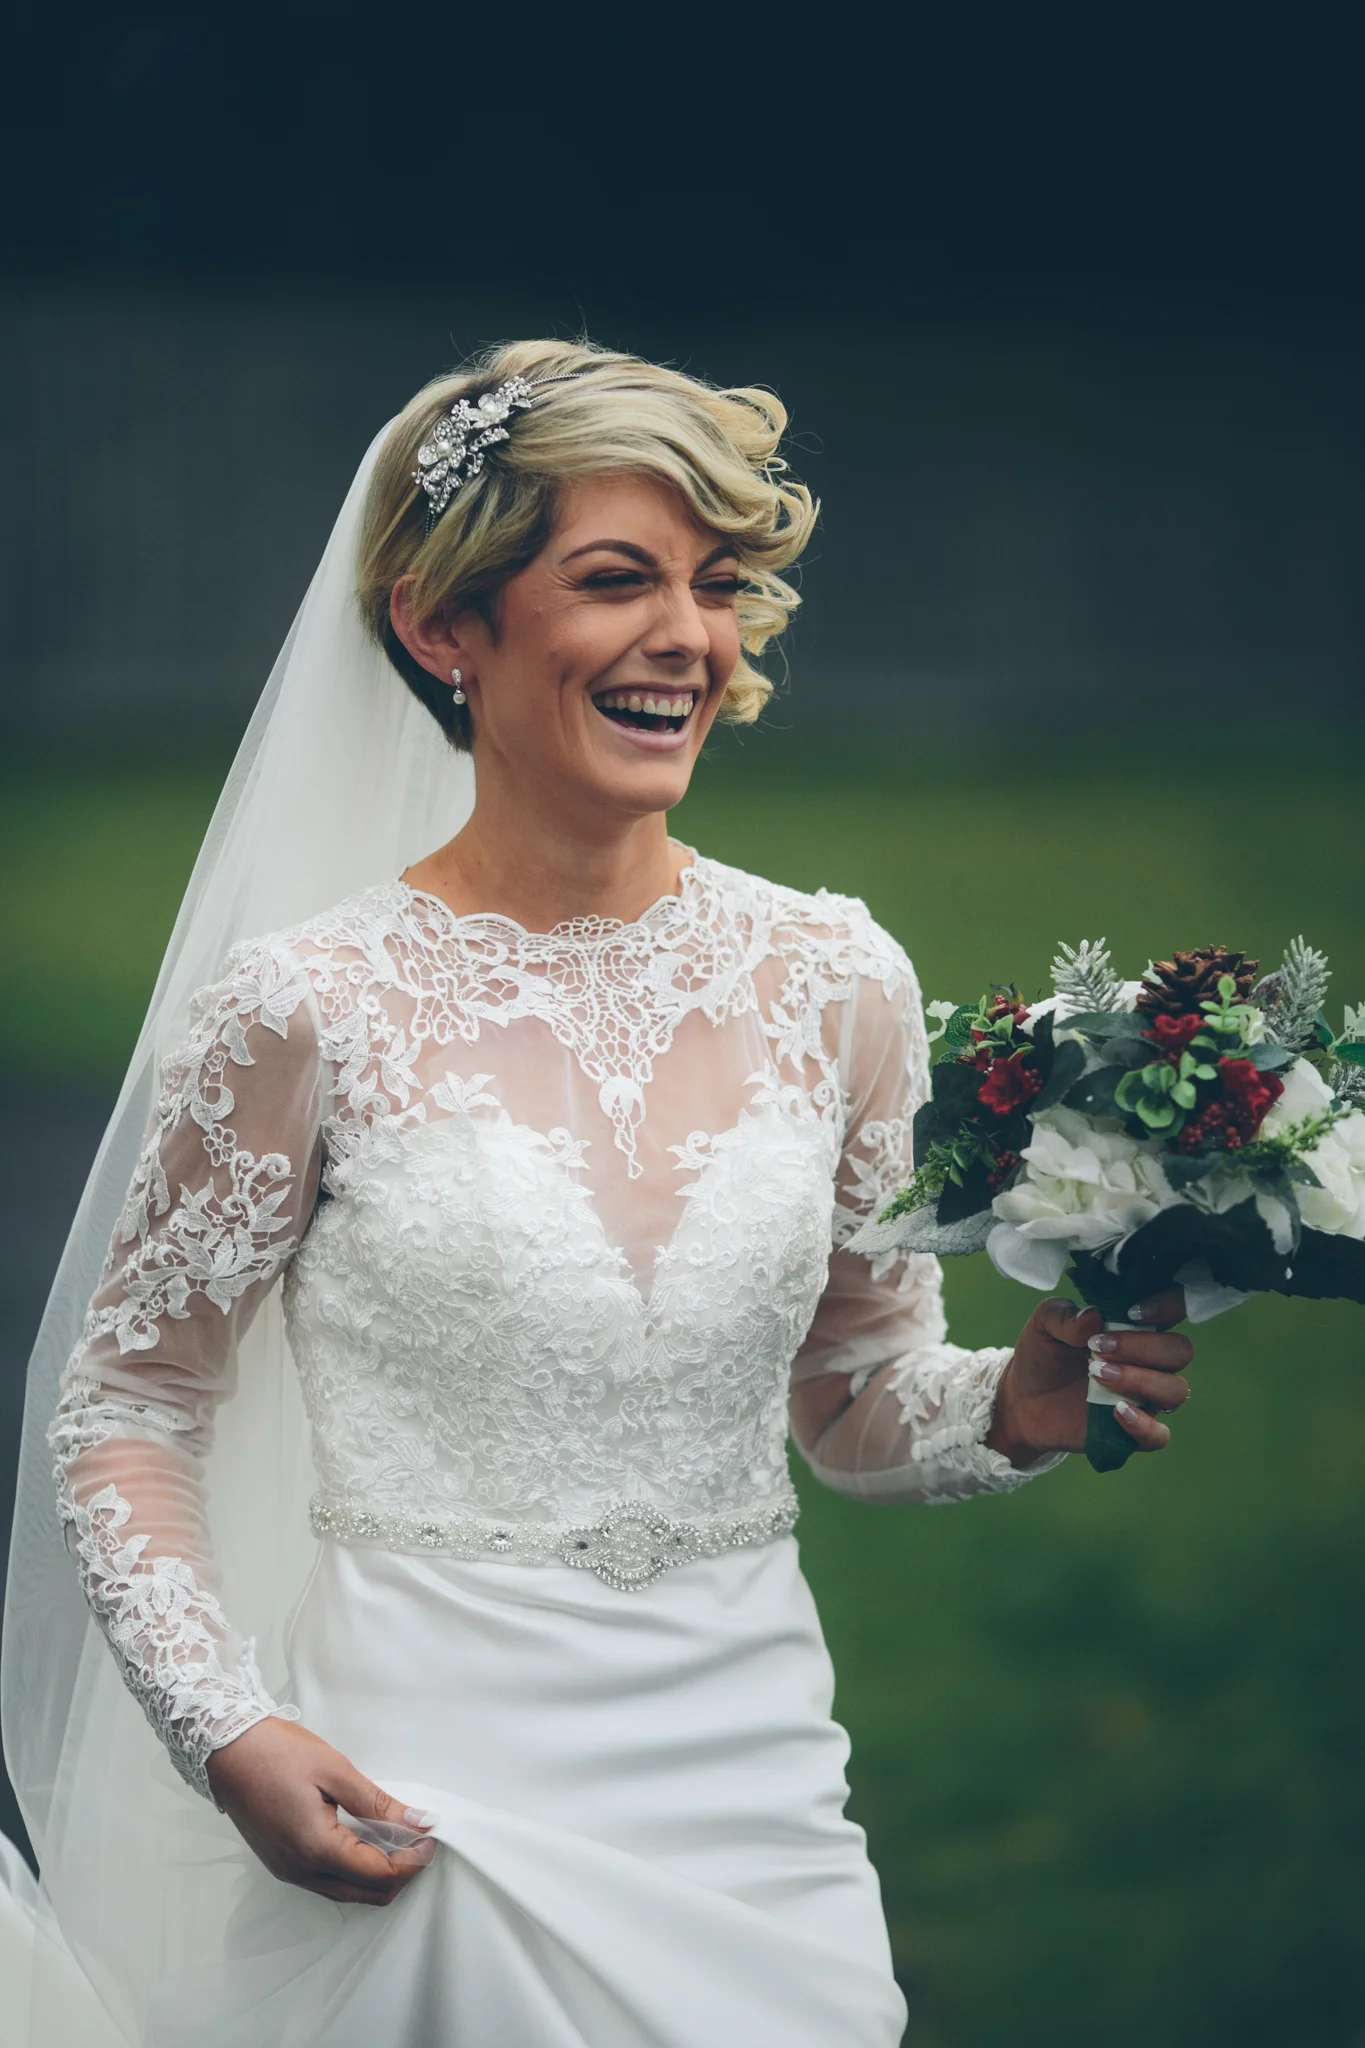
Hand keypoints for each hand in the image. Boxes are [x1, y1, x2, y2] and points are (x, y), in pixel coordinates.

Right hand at [205, 1716, 436, 1904]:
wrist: (226, 1752)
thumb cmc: (277, 1754)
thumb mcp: (335, 1771)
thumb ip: (378, 1803)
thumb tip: (418, 1822)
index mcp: (317, 1850)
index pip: (380, 1875)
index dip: (413, 1860)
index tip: (431, 1835)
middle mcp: (301, 1871)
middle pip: (366, 1895)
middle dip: (400, 1874)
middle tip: (419, 1840)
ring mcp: (288, 1871)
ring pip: (346, 1892)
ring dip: (377, 1874)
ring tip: (397, 1837)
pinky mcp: (281, 1863)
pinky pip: (327, 1881)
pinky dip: (353, 1869)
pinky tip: (365, 1839)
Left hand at [986, 1289, 1193, 1464]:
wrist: (1022, 1401)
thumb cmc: (1042, 1356)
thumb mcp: (1043, 1325)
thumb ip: (1063, 1314)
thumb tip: (1093, 1317)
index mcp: (1135, 1328)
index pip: (1175, 1309)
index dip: (1168, 1306)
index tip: (1132, 1312)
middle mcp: (1149, 1361)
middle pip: (1180, 1350)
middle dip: (1143, 1347)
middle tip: (1098, 1349)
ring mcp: (1145, 1397)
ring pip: (1175, 1390)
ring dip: (1141, 1381)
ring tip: (1097, 1376)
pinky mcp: (1133, 1431)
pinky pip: (1159, 1435)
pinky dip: (1143, 1425)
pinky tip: (1115, 1411)